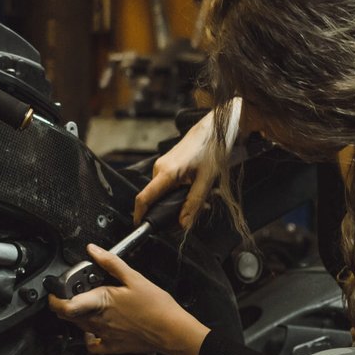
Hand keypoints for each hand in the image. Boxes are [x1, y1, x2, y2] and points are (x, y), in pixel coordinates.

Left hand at [47, 244, 209, 354]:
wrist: (172, 331)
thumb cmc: (157, 307)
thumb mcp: (134, 278)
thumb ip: (110, 263)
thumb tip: (93, 250)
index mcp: (100, 302)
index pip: (64, 305)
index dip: (54, 297)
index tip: (55, 290)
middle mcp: (97, 321)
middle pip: (68, 315)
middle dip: (67, 302)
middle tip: (77, 292)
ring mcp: (103, 335)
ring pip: (79, 327)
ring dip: (79, 315)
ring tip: (91, 305)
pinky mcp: (112, 346)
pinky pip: (92, 344)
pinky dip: (89, 337)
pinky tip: (96, 328)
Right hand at [133, 97, 239, 228]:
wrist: (213, 128)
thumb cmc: (211, 149)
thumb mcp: (206, 181)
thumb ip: (194, 204)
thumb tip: (183, 225)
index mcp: (167, 173)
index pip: (144, 198)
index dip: (140, 214)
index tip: (142, 227)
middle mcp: (160, 169)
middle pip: (155, 198)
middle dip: (171, 211)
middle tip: (192, 215)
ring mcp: (162, 165)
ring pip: (164, 192)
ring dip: (179, 200)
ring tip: (202, 200)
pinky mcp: (167, 164)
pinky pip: (168, 184)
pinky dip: (179, 191)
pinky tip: (196, 190)